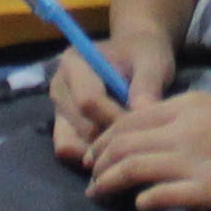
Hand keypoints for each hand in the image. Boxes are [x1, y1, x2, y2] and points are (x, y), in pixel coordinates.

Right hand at [45, 27, 169, 162]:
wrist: (135, 55)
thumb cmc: (142, 55)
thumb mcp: (151, 61)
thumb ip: (147, 85)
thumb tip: (142, 114)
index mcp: (73, 63)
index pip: (88, 101)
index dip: (116, 118)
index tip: (142, 124)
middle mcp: (59, 87)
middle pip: (79, 126)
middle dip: (110, 138)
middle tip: (138, 137)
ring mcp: (58, 109)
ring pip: (69, 143)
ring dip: (99, 151)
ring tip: (126, 143)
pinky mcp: (63, 126)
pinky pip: (70, 150)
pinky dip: (93, 155)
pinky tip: (116, 147)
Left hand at [80, 87, 210, 210]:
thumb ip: (186, 117)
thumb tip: (153, 134)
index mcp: (188, 106)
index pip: (128, 119)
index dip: (104, 138)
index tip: (96, 153)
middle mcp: (184, 129)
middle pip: (122, 143)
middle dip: (98, 161)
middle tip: (90, 176)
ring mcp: (194, 160)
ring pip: (131, 168)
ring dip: (108, 182)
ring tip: (99, 194)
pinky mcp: (207, 190)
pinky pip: (159, 194)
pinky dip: (141, 200)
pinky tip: (139, 205)